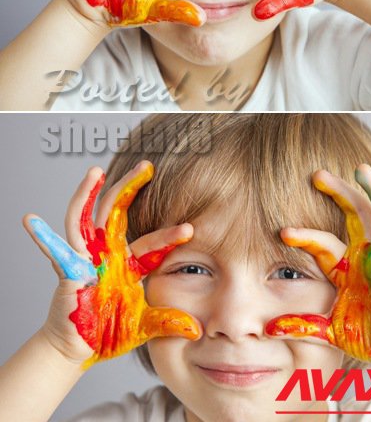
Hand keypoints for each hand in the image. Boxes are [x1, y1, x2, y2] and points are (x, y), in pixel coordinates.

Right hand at [24, 162, 201, 366]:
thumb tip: (195, 329)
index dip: (168, 237)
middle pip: (117, 213)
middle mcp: (107, 254)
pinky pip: (55, 251)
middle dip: (129, 188)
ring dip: (88, 195)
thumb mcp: (142, 326)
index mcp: (127, 264)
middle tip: (145, 166)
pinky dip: (43, 237)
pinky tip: (31, 220)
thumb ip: (166, 321)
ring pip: (86, 219)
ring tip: (95, 171)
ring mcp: (85, 259)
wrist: (79, 348)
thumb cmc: (109, 331)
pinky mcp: (67, 270)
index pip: (150, 245)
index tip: (189, 230)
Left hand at [266, 165, 370, 364]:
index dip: (305, 236)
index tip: (284, 232)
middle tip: (317, 174)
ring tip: (362, 170)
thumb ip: (305, 325)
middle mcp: (368, 254)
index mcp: (348, 266)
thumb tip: (270, 328)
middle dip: (338, 191)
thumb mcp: (332, 330)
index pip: (323, 242)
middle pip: (354, 212)